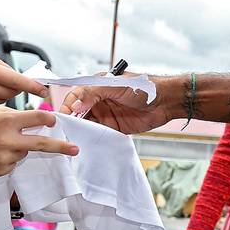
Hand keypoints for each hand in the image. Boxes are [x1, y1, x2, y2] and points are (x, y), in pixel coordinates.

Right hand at [0, 106, 77, 175]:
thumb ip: (17, 116)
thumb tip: (40, 121)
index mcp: (7, 121)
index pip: (38, 119)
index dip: (49, 119)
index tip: (56, 121)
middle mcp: (7, 141)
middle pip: (41, 144)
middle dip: (61, 147)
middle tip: (75, 149)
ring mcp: (3, 158)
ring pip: (24, 153)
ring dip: (20, 147)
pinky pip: (13, 164)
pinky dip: (9, 158)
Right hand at [60, 71, 176, 133]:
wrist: (166, 102)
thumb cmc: (144, 87)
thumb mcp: (117, 85)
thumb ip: (94, 93)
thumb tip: (76, 105)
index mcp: (97, 86)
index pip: (76, 95)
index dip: (68, 105)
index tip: (63, 116)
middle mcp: (99, 100)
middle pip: (78, 111)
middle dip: (71, 120)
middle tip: (65, 130)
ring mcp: (105, 114)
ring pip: (86, 124)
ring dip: (79, 131)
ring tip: (73, 139)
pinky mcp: (113, 128)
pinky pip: (98, 134)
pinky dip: (91, 138)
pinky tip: (85, 143)